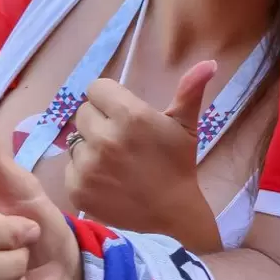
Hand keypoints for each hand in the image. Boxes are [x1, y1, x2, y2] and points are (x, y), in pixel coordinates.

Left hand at [65, 61, 222, 251]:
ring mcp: (88, 165)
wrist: (172, 217)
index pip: (96, 88)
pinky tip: (106, 179)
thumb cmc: (177, 165)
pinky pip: (70, 166)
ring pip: (76, 139)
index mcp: (129, 116)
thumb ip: (190, 90)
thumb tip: (209, 62)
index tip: (122, 113)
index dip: (109, 98)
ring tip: (114, 160)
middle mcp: (105, 138)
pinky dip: (83, 171)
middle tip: (120, 138)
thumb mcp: (185, 126)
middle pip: (83, 112)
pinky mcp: (77, 188)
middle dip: (99, 120)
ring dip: (90, 146)